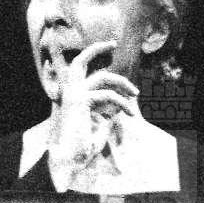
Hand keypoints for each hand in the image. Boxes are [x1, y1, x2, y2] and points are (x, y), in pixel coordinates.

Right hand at [45, 40, 141, 184]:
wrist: (67, 160)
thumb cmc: (80, 150)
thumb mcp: (96, 131)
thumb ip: (103, 119)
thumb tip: (114, 113)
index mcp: (68, 97)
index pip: (78, 70)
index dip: (91, 56)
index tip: (107, 49)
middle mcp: (68, 92)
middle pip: (81, 60)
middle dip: (97, 48)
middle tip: (113, 43)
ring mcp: (73, 95)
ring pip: (102, 77)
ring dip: (122, 83)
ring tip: (135, 94)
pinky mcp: (81, 101)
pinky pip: (108, 95)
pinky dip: (122, 103)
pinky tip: (130, 113)